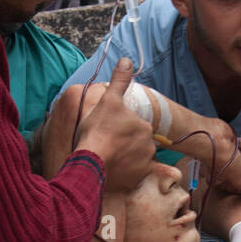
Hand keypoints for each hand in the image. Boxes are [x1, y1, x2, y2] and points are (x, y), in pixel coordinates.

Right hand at [75, 58, 153, 192]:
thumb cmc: (99, 129)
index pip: (134, 127)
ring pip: (134, 160)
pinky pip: (131, 175)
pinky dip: (124, 173)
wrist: (91, 162)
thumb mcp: (109, 100)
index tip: (107, 131)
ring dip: (124, 159)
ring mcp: (144, 166)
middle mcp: (149, 147)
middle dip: (124, 144)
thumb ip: (119, 81)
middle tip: (106, 144)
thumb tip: (127, 60)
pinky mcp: (136, 181)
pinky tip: (111, 169)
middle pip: (135, 144)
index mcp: (144, 128)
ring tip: (107, 157)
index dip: (120, 128)